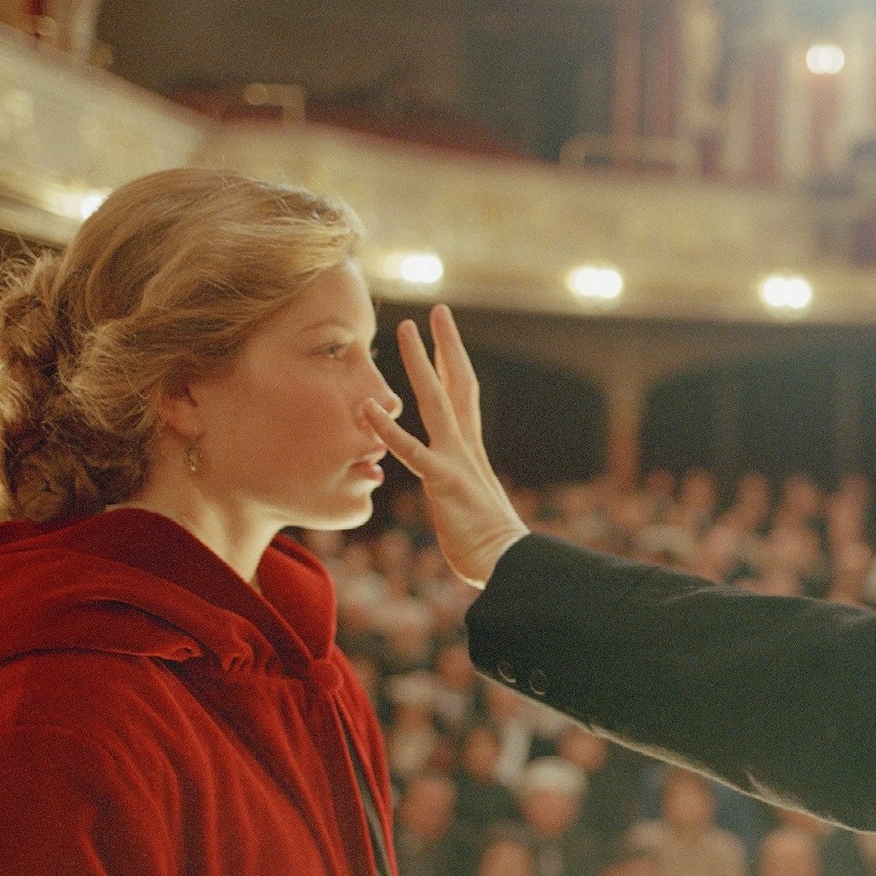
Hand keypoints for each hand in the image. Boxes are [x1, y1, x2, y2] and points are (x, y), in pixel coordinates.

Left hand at [363, 305, 528, 588]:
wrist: (507, 563)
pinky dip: (388, 429)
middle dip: (446, 346)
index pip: (463, 396)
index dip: (453, 363)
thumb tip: (459, 496)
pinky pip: (412, 451)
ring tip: (404, 330)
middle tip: (437, 311)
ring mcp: (456, 461)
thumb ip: (458, 492)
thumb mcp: (468, 508)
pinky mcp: (444, 483)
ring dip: (419, 365)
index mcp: (471, 451)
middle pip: (458, 384)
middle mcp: (466, 447)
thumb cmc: (490, 545)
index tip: (444, 337)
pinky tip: (367, 409)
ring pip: (436, 402)